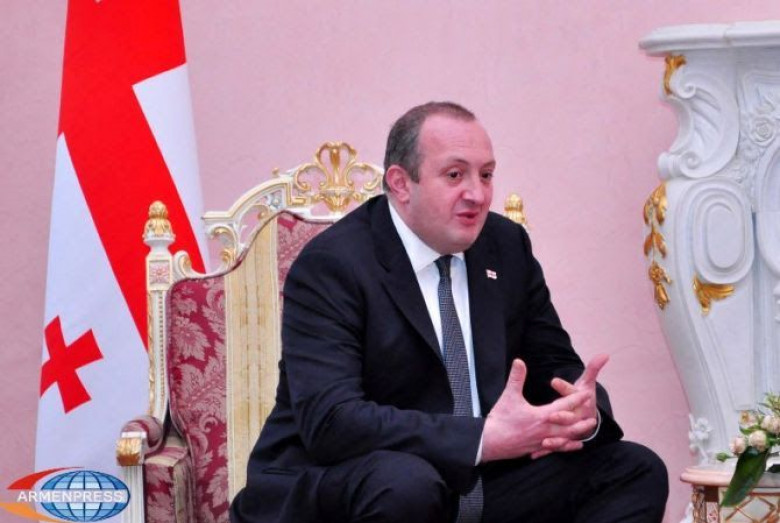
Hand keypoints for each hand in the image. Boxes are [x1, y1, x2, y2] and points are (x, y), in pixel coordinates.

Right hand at [480, 359, 597, 462]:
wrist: (490, 442)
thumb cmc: (500, 419)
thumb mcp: (508, 396)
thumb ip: (516, 378)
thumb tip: (519, 361)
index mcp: (541, 416)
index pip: (563, 406)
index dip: (575, 399)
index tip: (586, 394)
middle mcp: (545, 430)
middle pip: (569, 426)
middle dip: (581, 421)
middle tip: (594, 418)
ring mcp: (542, 441)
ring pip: (565, 438)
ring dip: (577, 434)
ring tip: (586, 431)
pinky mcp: (536, 448)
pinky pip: (556, 448)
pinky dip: (567, 446)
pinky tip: (573, 445)